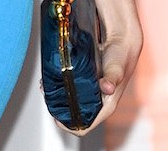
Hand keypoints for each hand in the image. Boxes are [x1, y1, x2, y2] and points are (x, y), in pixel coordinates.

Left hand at [54, 0, 141, 136]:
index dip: (69, 125)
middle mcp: (98, 102)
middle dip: (59, 108)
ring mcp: (92, 93)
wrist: (121, 41)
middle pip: (75, 115)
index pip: (85, 126)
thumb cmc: (121, 57)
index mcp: (106, 106)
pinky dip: (60, 85)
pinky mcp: (86, 82)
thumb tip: (107, 87)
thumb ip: (112, 77)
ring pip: (71, 101)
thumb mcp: (116, 68)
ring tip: (46, 85)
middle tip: (47, 94)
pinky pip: (71, 88)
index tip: (55, 116)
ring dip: (57, 96)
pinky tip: (51, 78)